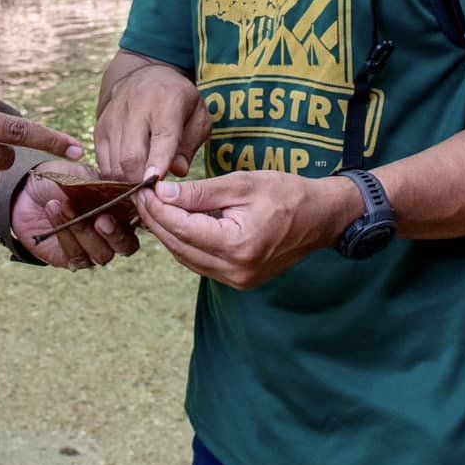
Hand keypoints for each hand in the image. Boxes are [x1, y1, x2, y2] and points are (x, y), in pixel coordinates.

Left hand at [9, 161, 141, 269]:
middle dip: (115, 235)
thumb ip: (107, 185)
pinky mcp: (71, 259)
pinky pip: (76, 255)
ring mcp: (93, 249)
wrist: (29, 190)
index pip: (141, 222)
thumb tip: (128, 186)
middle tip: (100, 219)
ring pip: (100, 254)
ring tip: (65, 205)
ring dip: (82, 230)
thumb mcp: (86, 176)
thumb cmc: (63, 180)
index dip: (138, 216)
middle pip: (127, 247)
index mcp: (123, 213)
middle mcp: (112, 235)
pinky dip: (64, 233)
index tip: (126, 202)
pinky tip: (53, 210)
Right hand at [94, 55, 212, 181]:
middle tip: (155, 196)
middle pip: (131, 156)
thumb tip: (178, 171)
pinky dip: (116, 178)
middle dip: (142, 183)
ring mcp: (113, 118)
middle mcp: (136, 107)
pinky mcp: (99, 128)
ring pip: (115, 164)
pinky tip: (130, 178)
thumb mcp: (198, 116)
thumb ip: (191, 144)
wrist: (145, 76)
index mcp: (168, 101)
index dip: (159, 161)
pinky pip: (103, 163)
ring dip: (129, 183)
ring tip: (144, 189)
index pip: (162, 136)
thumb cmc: (178, 101)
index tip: (156, 182)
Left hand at [134, 171, 363, 289]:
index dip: (157, 209)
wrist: (321, 217)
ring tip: (154, 207)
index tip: (143, 189)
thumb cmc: (287, 193)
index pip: (182, 228)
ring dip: (168, 233)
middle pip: (179, 246)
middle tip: (142, 196)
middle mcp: (235, 270)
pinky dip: (185, 244)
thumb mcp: (242, 183)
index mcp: (238, 244)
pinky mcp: (239, 281)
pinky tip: (177, 223)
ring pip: (186, 257)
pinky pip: (201, 263)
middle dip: (157, 221)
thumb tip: (161, 194)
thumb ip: (200, 192)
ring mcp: (238, 280)